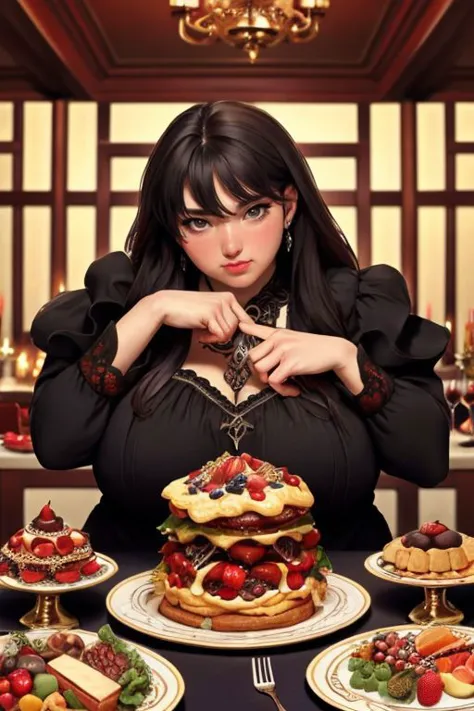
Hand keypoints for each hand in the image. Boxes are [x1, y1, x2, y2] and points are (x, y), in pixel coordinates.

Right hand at [154, 290, 252, 343]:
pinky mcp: (211, 314)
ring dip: (216, 337)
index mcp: (228, 296)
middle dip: (223, 334)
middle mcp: (226, 299)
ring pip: (229, 332)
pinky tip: (201, 335)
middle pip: (236, 327)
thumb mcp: (210, 309)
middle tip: (209, 333)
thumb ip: (224, 316)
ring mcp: (219, 306)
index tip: (234, 336)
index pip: (245, 318)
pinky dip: (211, 339)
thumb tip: (239, 331)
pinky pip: (221, 335)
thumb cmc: (186, 309)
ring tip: (204, 333)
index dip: (242, 330)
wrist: (167, 305)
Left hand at [239, 321, 360, 396]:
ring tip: (284, 384)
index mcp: (279, 334)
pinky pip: (274, 381)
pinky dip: (282, 389)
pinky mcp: (290, 363)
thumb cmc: (315, 348)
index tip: (241, 325)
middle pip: (253, 358)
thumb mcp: (295, 338)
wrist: (335, 351)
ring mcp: (283, 350)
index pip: (259, 329)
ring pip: (260, 370)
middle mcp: (278, 340)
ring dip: (271, 382)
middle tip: (273, 377)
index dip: (248, 328)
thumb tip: (268, 349)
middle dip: (260, 371)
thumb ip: (280, 342)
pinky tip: (294, 388)